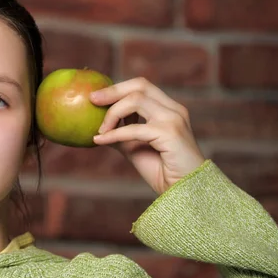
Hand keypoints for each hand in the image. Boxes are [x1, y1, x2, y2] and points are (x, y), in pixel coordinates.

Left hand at [90, 77, 204, 194]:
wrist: (185, 192)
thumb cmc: (161, 170)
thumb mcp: (134, 147)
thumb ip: (120, 133)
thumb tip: (96, 126)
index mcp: (168, 109)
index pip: (141, 86)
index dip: (117, 88)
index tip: (96, 97)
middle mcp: (174, 109)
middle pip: (140, 85)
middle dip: (113, 91)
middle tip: (92, 100)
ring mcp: (174, 119)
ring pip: (136, 100)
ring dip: (112, 113)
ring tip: (100, 130)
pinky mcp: (170, 133)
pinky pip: (134, 128)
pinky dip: (113, 134)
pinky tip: (100, 141)